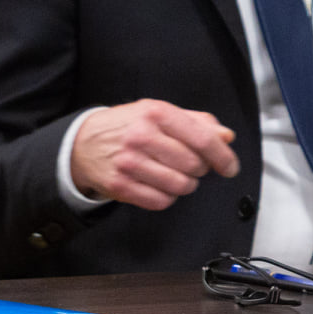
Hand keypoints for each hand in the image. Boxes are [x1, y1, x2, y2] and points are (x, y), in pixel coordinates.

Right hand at [70, 99, 238, 210]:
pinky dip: (166, 197)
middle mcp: (141, 136)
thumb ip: (196, 121)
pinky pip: (161, 201)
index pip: (202, 139)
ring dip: (184, 184)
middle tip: (189, 164)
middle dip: (199, 169)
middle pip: (194, 166)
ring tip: (172, 174)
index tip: (229, 166)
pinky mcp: (120, 185)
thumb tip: (225, 136)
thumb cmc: (125, 126)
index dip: (223, 157)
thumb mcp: (158, 112)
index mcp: (155, 113)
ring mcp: (129, 162)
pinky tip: (157, 184)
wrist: (83, 142)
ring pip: (180, 186)